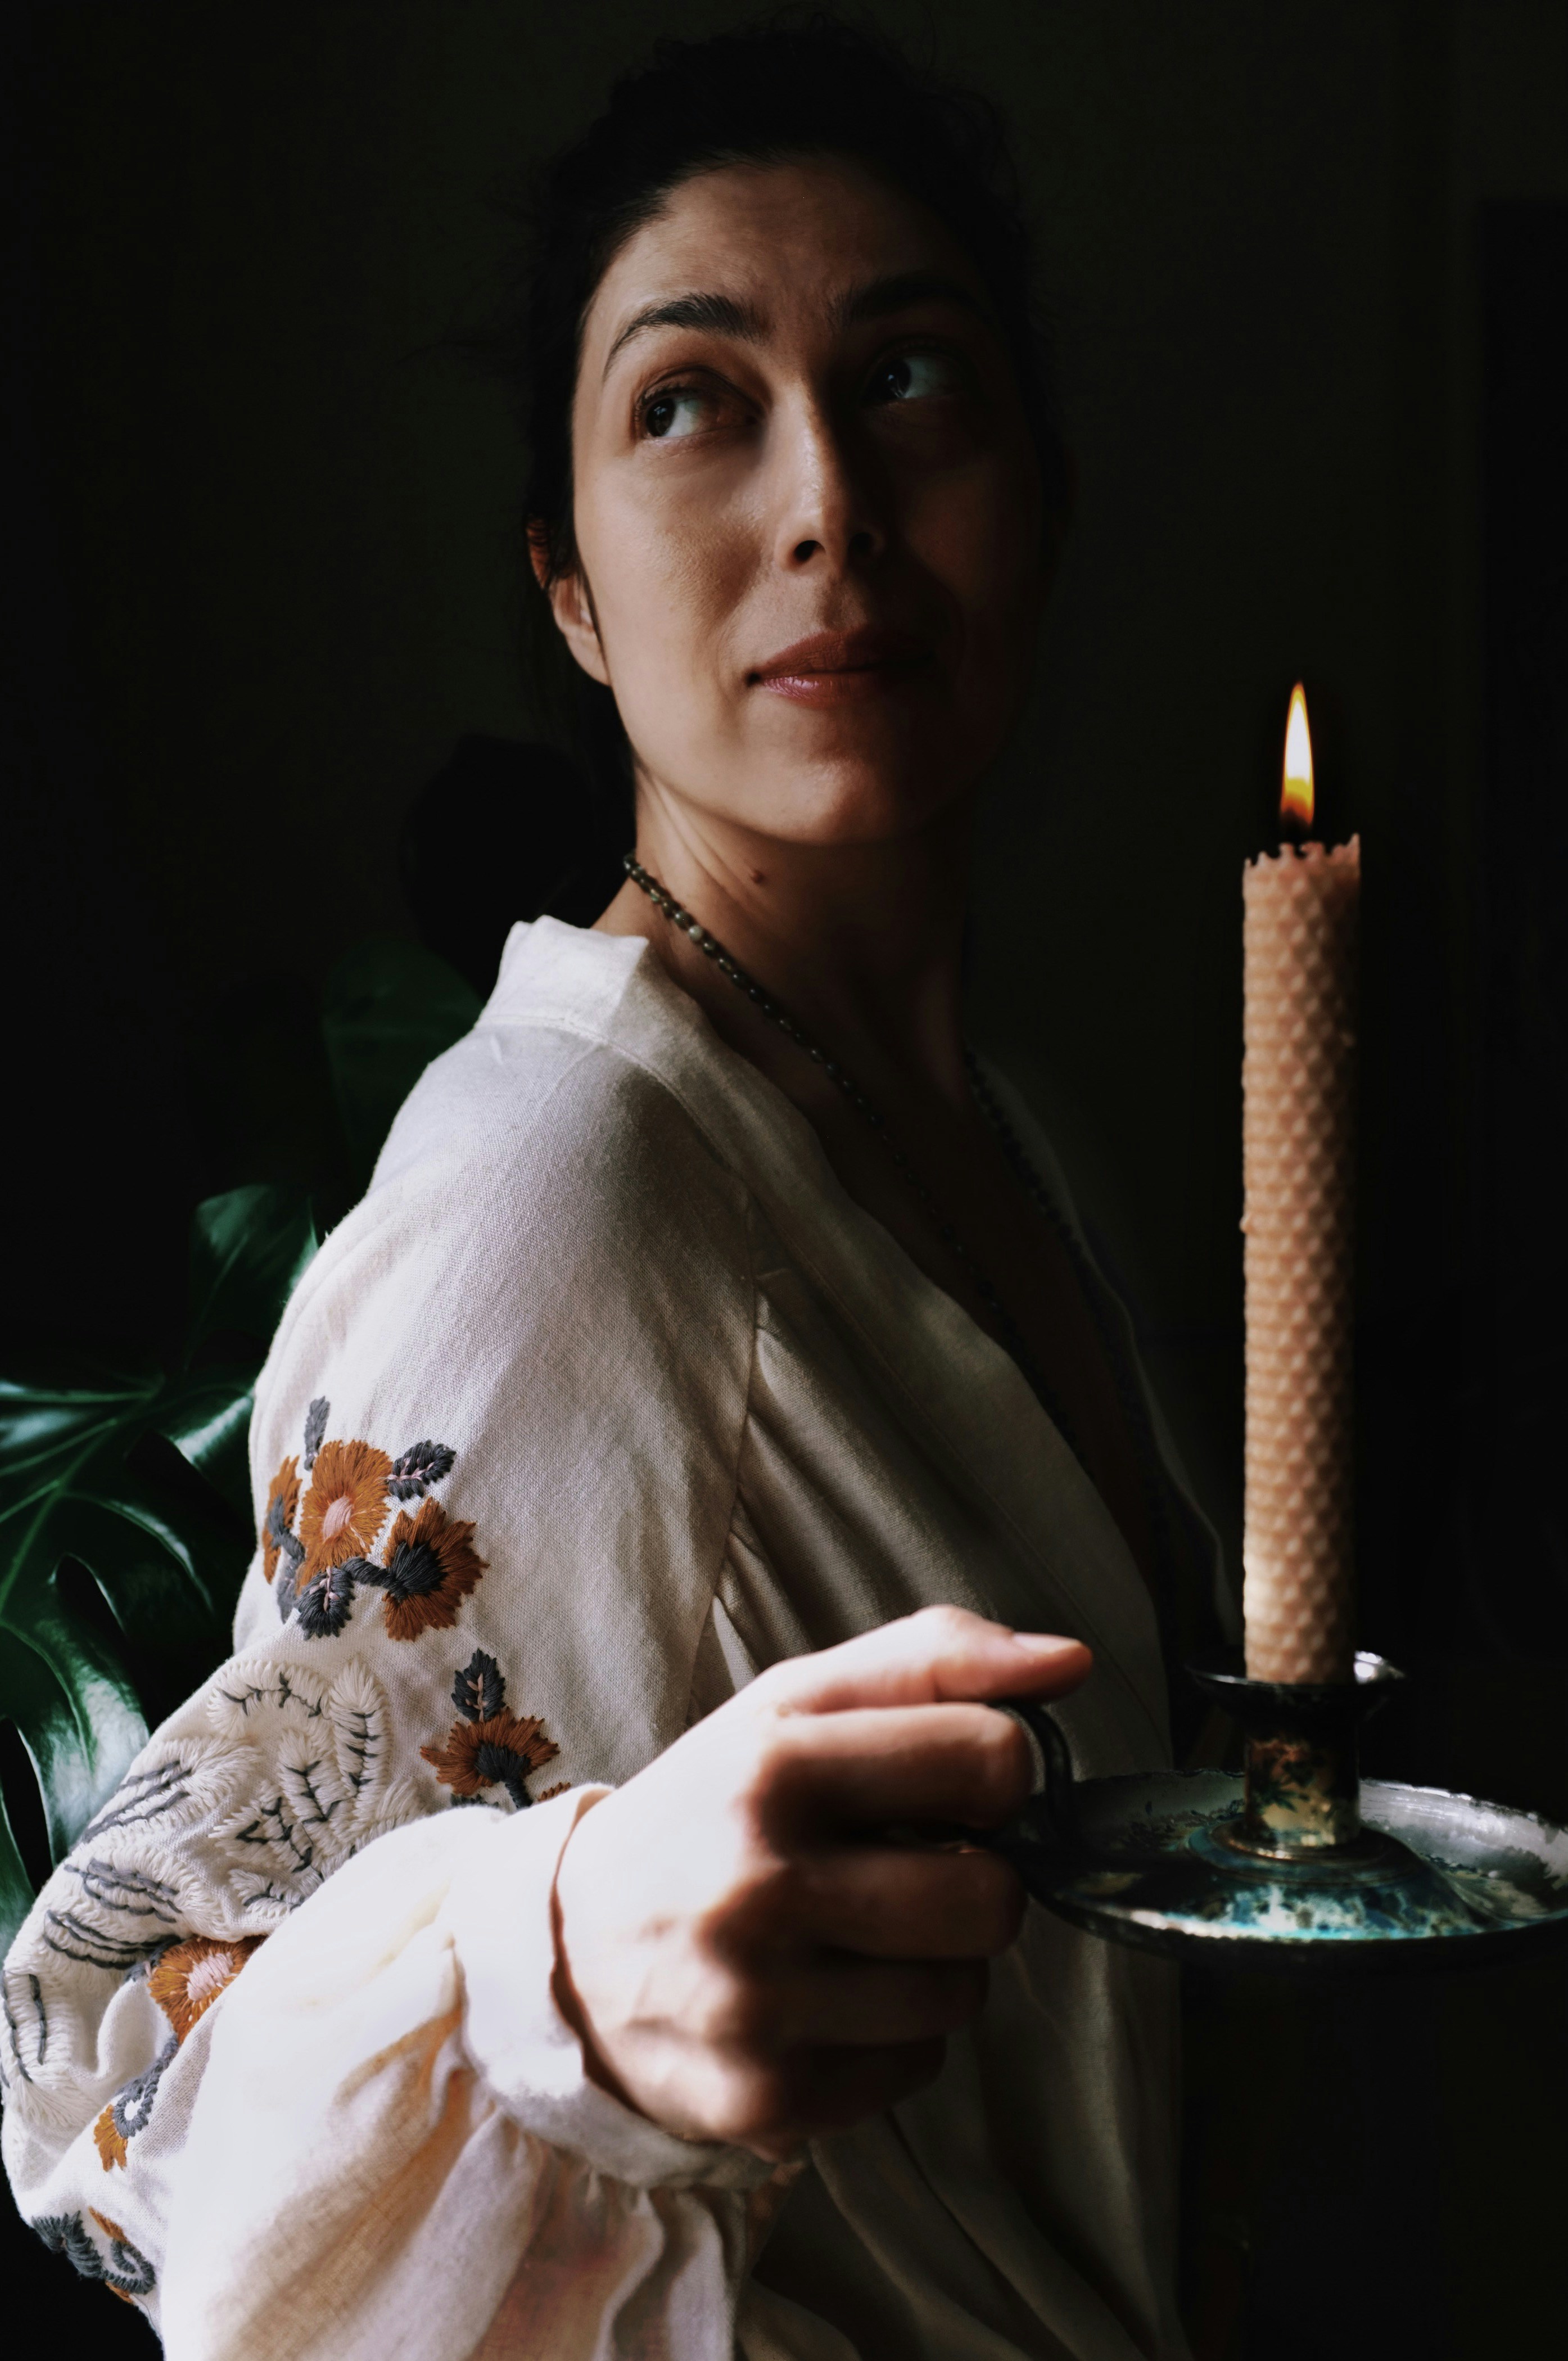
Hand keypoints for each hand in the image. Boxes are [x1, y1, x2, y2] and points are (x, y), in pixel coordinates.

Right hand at [551, 1604, 1090, 2159]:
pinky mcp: (767, 2096)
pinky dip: (894, 2036)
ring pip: (961, 1993)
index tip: (952, 1784)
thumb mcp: (795, 1703)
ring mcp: (760, 2002)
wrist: (568, 1945)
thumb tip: (1072, 1663)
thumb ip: (934, 1660)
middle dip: (977, 1880)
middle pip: (992, 1897)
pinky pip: (917, 2070)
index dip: (997, 1772)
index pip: (990, 1757)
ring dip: (936, 1964)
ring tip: (858, 1935)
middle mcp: (758, 1884)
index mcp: (770, 1764)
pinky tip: (827, 1999)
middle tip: (912, 1870)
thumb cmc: (712, 1807)